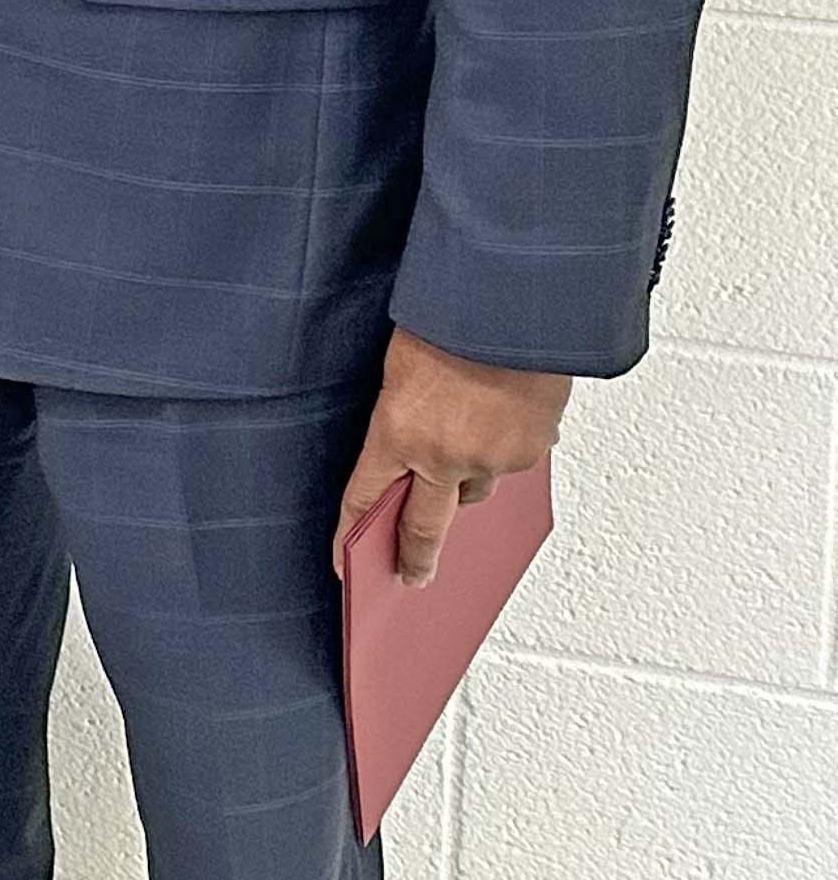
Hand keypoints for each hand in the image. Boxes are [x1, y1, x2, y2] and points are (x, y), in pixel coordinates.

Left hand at [335, 325, 572, 588]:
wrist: (512, 303)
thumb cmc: (448, 318)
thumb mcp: (399, 366)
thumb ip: (401, 416)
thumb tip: (413, 447)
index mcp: (398, 432)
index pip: (363, 499)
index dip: (350, 535)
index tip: (346, 565)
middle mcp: (446, 456)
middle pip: (425, 528)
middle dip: (416, 558)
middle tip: (412, 576)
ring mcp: (494, 457)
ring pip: (475, 487)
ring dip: (465, 475)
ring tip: (462, 436)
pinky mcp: (533, 449)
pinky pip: (511, 461)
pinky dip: (501, 448)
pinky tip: (499, 415)